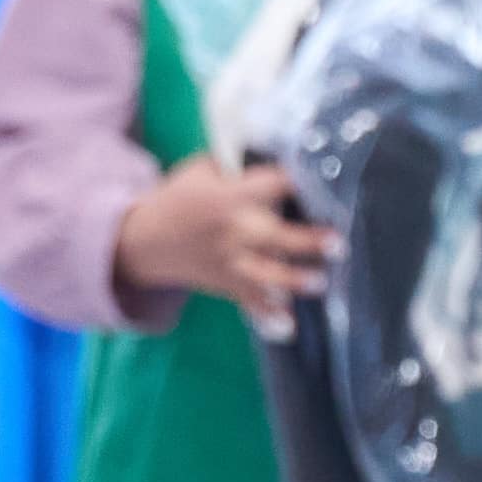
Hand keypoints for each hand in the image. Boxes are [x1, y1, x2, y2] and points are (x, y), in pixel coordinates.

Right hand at [112, 154, 333, 323]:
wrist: (143, 240)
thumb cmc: (180, 198)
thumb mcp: (199, 171)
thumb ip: (233, 166)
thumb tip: (274, 155)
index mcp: (226, 198)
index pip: (267, 186)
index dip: (293, 183)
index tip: (322, 182)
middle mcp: (231, 230)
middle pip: (272, 236)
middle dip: (305, 241)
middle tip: (338, 244)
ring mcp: (228, 260)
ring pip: (264, 273)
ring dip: (293, 279)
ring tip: (321, 283)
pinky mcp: (225, 283)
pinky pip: (249, 301)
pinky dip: (267, 314)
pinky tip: (288, 326)